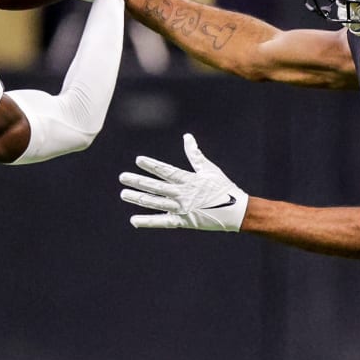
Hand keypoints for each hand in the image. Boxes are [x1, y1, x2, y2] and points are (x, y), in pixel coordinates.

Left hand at [120, 134, 247, 230]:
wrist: (236, 211)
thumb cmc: (223, 188)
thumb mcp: (209, 169)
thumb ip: (195, 154)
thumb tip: (187, 137)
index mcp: (189, 180)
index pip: (166, 171)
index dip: (152, 165)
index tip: (139, 160)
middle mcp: (183, 194)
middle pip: (157, 187)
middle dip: (138, 181)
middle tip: (122, 177)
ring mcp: (182, 209)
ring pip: (156, 203)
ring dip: (139, 199)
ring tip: (123, 194)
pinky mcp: (183, 222)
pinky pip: (163, 222)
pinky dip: (148, 222)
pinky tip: (134, 220)